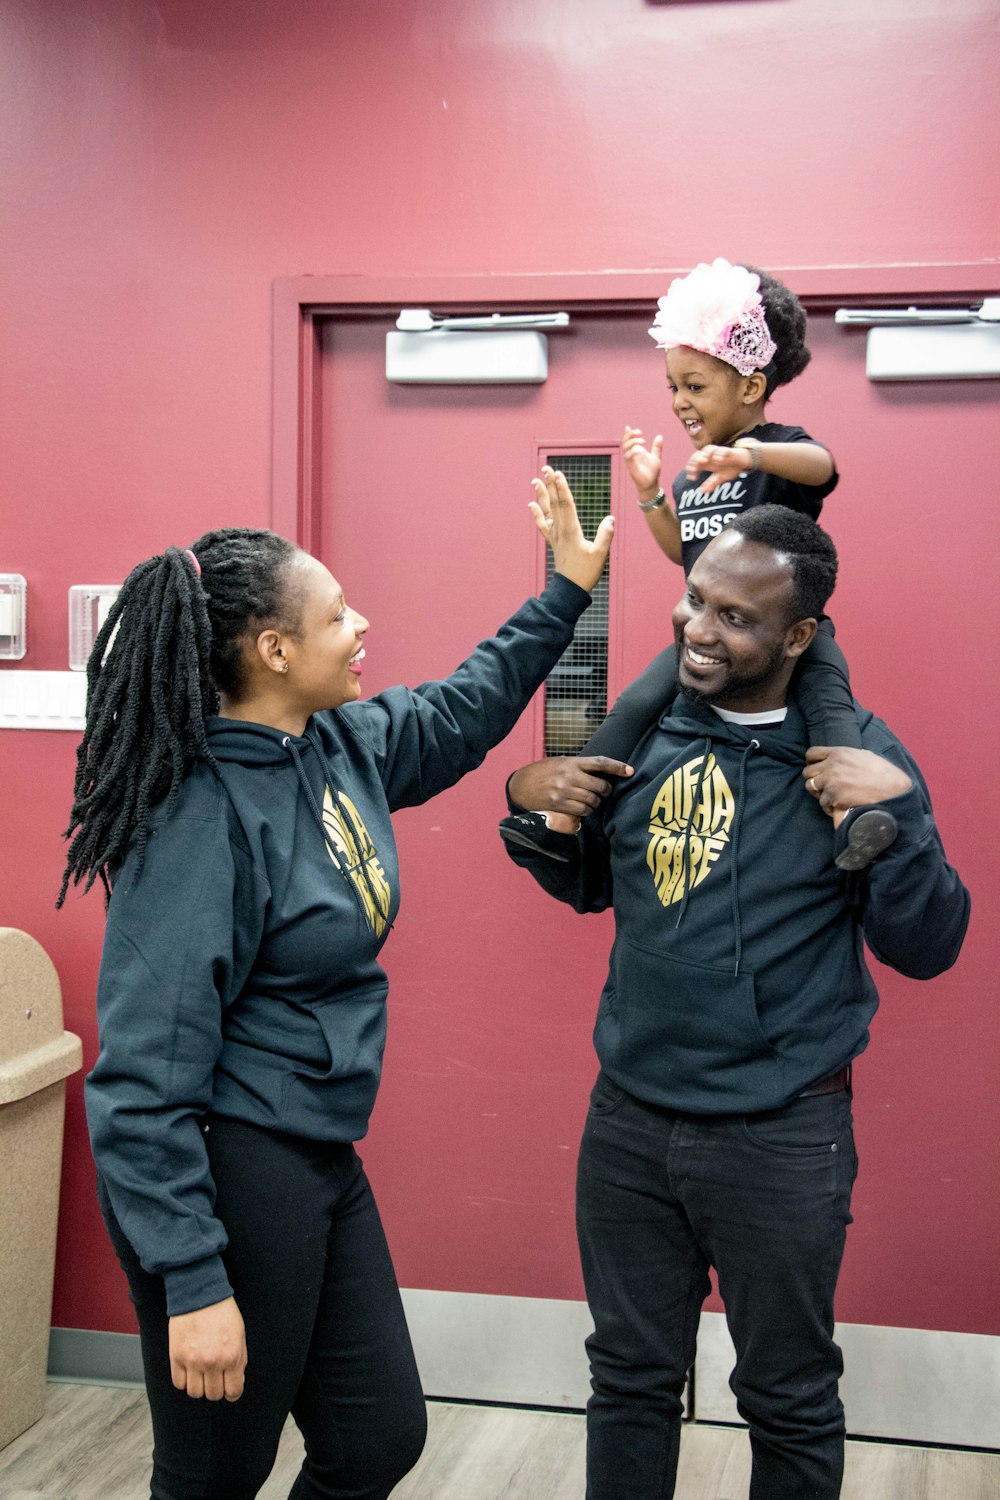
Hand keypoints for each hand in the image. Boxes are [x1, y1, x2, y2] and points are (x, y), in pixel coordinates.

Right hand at [168, 1297, 247, 1401]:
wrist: (199, 1294)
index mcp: (232, 1357)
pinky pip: (179, 1383)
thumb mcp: (240, 1335)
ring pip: (195, 1393)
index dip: (232, 1392)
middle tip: (215, 1376)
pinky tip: (189, 1369)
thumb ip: (239, 1361)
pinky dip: (184, 1380)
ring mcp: (192, 1361)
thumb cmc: (222, 1312)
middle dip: (216, 1388)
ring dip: (199, 1386)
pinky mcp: (176, 1357)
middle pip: (213, 1395)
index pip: (233, 1392)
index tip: (229, 1388)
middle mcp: (212, 1362)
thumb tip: (236, 1383)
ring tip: (201, 1372)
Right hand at [509, 755, 632, 818]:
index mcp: (571, 762)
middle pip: (600, 786)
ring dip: (596, 803)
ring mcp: (564, 791)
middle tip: (603, 792)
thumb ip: (578, 767)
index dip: (618, 767)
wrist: (520, 785)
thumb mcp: (559, 762)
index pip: (600, 762)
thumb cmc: (542, 772)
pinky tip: (583, 809)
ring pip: (593, 801)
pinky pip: (582, 811)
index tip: (630, 771)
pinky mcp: (559, 804)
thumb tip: (600, 773)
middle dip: (605, 791)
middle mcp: (569, 776)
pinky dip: (587, 811)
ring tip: (591, 801)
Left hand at [530, 468, 614, 593]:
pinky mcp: (554, 542)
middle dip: (550, 485)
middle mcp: (561, 531)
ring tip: (535, 481)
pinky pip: (543, 525)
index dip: (562, 488)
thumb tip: (610, 519)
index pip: (566, 504)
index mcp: (572, 531)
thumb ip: (605, 535)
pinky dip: (537, 514)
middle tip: (545, 468)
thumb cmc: (586, 573)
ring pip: (546, 511)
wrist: (570, 590)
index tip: (557, 473)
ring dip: (541, 495)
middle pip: (554, 503)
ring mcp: (555, 536)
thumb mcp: (600, 555)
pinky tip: (531, 504)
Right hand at [622, 426, 662, 498]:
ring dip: (632, 442)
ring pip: (625, 448)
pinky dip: (632, 451)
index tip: (628, 427)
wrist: (651, 484)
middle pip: (624, 442)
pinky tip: (639, 450)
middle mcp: (631, 455)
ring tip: (643, 441)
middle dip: (630, 435)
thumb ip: (656, 447)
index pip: (628, 441)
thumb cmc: (652, 472)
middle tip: (640, 432)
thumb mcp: (656, 457)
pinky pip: (628, 457)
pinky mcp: (631, 467)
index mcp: (635, 452)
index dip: (627, 433)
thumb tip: (660, 436)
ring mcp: (630, 461)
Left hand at [686, 444, 754, 494]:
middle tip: (694, 469)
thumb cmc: (731, 467)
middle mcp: (711, 456)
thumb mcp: (721, 477)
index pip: (694, 462)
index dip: (691, 468)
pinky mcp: (729, 452)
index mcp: (707, 462)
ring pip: (709, 448)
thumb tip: (703, 491)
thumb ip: (712, 483)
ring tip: (703, 461)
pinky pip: (723, 450)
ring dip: (705, 454)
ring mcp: (719, 453)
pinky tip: (718, 460)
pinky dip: (720, 454)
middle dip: (694, 460)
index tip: (692, 478)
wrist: (745, 461)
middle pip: (698, 454)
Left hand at [803, 747, 911, 818]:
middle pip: (807, 772)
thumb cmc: (882, 772)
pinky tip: (839, 806)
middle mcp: (831, 765)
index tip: (818, 769)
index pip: (811, 754)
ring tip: (832, 797)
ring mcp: (831, 782)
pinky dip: (829, 807)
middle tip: (824, 786)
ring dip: (820, 793)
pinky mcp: (834, 797)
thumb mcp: (864, 755)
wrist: (893, 789)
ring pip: (811, 788)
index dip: (812, 762)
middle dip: (814, 779)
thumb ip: (848, 756)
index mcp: (838, 752)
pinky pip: (823, 803)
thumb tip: (841, 757)